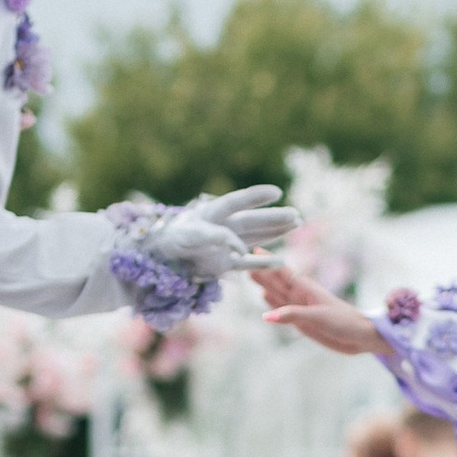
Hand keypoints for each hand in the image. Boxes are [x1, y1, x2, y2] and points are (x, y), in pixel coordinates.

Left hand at [155, 186, 295, 280]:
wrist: (159, 260)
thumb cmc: (170, 241)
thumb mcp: (185, 236)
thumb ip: (208, 235)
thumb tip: (233, 242)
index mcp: (212, 213)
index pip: (238, 202)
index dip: (256, 197)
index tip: (276, 192)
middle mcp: (224, 227)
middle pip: (253, 221)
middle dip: (275, 218)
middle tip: (297, 215)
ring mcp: (226, 246)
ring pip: (256, 237)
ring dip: (275, 233)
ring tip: (296, 224)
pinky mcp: (224, 264)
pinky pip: (247, 263)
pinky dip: (262, 263)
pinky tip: (280, 260)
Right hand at [252, 261, 380, 356]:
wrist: (359, 337)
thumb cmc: (343, 322)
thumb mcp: (317, 317)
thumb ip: (292, 315)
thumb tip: (266, 316)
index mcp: (305, 289)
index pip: (282, 271)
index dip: (268, 260)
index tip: (253, 249)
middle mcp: (300, 296)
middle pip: (276, 281)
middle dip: (261, 270)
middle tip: (242, 259)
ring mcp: (300, 308)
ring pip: (277, 294)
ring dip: (263, 284)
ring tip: (250, 273)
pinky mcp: (301, 321)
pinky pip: (282, 309)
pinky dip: (271, 303)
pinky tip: (264, 297)